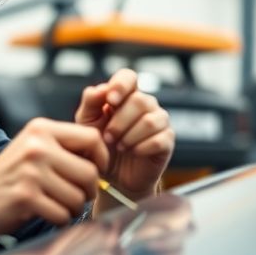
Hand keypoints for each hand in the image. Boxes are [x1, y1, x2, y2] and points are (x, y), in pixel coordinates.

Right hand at [0, 118, 108, 233]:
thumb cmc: (11, 175)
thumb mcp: (35, 148)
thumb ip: (65, 147)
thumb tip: (103, 158)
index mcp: (43, 130)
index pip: (92, 137)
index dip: (102, 158)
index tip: (97, 170)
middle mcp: (37, 147)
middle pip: (90, 172)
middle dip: (89, 190)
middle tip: (79, 196)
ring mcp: (31, 172)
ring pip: (78, 197)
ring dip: (74, 208)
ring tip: (59, 205)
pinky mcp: (26, 197)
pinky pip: (62, 214)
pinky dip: (60, 219)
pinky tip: (47, 214)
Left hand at [74, 69, 174, 200]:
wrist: (113, 177)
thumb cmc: (100, 146)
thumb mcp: (87, 124)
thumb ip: (90, 103)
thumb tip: (101, 89)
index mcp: (125, 95)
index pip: (128, 77)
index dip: (121, 86)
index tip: (110, 101)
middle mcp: (145, 104)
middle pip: (140, 100)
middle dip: (120, 121)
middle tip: (108, 137)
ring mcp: (159, 121)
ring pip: (150, 120)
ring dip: (130, 136)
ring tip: (120, 146)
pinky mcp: (167, 140)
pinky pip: (159, 139)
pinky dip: (142, 147)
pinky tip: (134, 152)